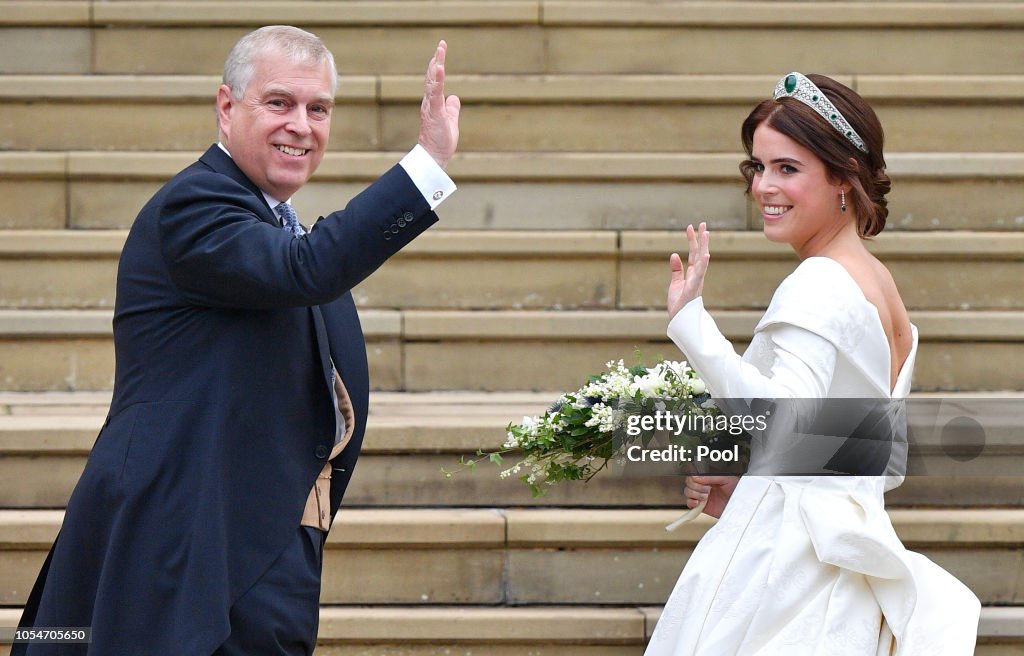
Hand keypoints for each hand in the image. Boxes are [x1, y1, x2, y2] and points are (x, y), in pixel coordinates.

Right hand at [418, 40, 460, 168]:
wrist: (434, 158)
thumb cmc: (440, 141)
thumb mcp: (450, 120)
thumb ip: (452, 108)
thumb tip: (455, 98)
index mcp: (434, 103)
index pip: (435, 80)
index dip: (437, 64)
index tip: (441, 50)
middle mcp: (429, 102)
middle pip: (431, 77)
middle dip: (436, 60)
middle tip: (442, 44)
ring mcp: (431, 108)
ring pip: (433, 83)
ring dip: (436, 66)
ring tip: (440, 52)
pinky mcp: (434, 114)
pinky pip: (435, 95)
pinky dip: (437, 81)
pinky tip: (439, 69)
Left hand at [667, 222, 709, 318]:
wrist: (679, 320)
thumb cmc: (679, 303)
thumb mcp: (675, 283)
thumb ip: (676, 269)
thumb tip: (674, 254)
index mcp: (693, 273)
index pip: (693, 253)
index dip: (692, 240)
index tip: (691, 227)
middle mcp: (697, 275)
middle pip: (699, 253)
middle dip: (701, 238)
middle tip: (703, 223)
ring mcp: (696, 281)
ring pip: (701, 261)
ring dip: (704, 247)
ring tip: (706, 233)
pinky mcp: (693, 288)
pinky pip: (699, 275)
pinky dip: (703, 265)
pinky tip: (705, 255)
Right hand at [684, 475, 737, 518]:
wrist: (740, 507)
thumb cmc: (736, 491)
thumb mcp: (726, 479)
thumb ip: (711, 476)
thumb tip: (697, 477)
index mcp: (709, 476)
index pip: (695, 473)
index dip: (696, 477)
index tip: (703, 481)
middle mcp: (703, 484)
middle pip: (689, 481)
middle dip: (696, 486)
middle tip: (708, 490)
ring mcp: (701, 495)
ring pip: (687, 491)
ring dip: (695, 494)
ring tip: (705, 497)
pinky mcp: (700, 505)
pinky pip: (688, 503)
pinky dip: (691, 503)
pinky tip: (698, 503)